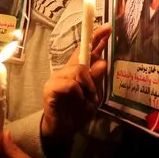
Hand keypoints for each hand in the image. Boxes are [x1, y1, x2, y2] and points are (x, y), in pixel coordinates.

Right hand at [41, 23, 111, 141]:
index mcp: (78, 69)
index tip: (108, 27)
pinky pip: (70, 84)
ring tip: (88, 100)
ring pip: (78, 70)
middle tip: (94, 93)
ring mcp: (57, 77)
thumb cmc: (77, 111)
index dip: (96, 37)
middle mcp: (66, 69)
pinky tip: (77, 101)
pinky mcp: (50, 88)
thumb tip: (102, 61)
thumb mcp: (93, 95)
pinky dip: (78, 94)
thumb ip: (97, 79)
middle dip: (94, 74)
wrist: (63, 130)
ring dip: (88, 87)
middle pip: (83, 57)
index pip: (86, 49)